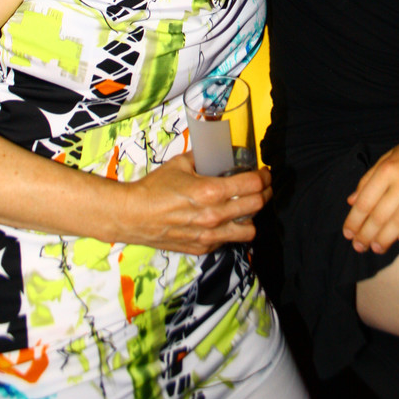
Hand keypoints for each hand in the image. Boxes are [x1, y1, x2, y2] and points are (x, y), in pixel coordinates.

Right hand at [120, 152, 271, 253]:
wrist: (132, 215)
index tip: (264, 173)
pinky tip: (226, 220)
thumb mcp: (180, 164)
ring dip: (253, 216)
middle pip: (257, 205)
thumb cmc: (154, 188)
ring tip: (248, 208)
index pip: (252, 185)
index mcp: (210, 191)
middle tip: (263, 187)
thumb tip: (217, 151)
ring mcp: (209, 234)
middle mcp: (214, 215)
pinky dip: (232, 230)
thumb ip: (203, 158)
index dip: (264, 177)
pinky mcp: (202, 247)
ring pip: (249, 230)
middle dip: (265, 193)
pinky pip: (228, 240)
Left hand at [342, 126, 398, 253]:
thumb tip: (352, 201)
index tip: (348, 234)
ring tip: (377, 249)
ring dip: (386, 238)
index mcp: (388, 168)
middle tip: (359, 247)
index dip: (354, 220)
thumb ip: (369, 177)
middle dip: (367, 234)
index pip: (365, 201)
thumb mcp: (390, 155)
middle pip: (380, 214)